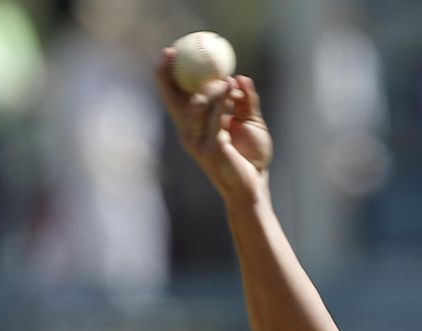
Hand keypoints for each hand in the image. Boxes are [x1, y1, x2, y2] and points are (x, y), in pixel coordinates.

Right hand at [156, 49, 272, 207]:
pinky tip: (230, 88)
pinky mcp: (209, 148)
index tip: (170, 52)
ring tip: (227, 80)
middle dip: (167, 74)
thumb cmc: (252, 157)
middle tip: (174, 51)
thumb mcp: (250, 122)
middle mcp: (189, 133)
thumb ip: (245, 100)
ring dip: (211, 87)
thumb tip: (240, 77)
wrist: (255, 187)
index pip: (174, 98)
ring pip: (196, 104)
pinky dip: (221, 99)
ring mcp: (197, 142)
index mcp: (194, 126)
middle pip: (173, 100)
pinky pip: (212, 116)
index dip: (167, 75)